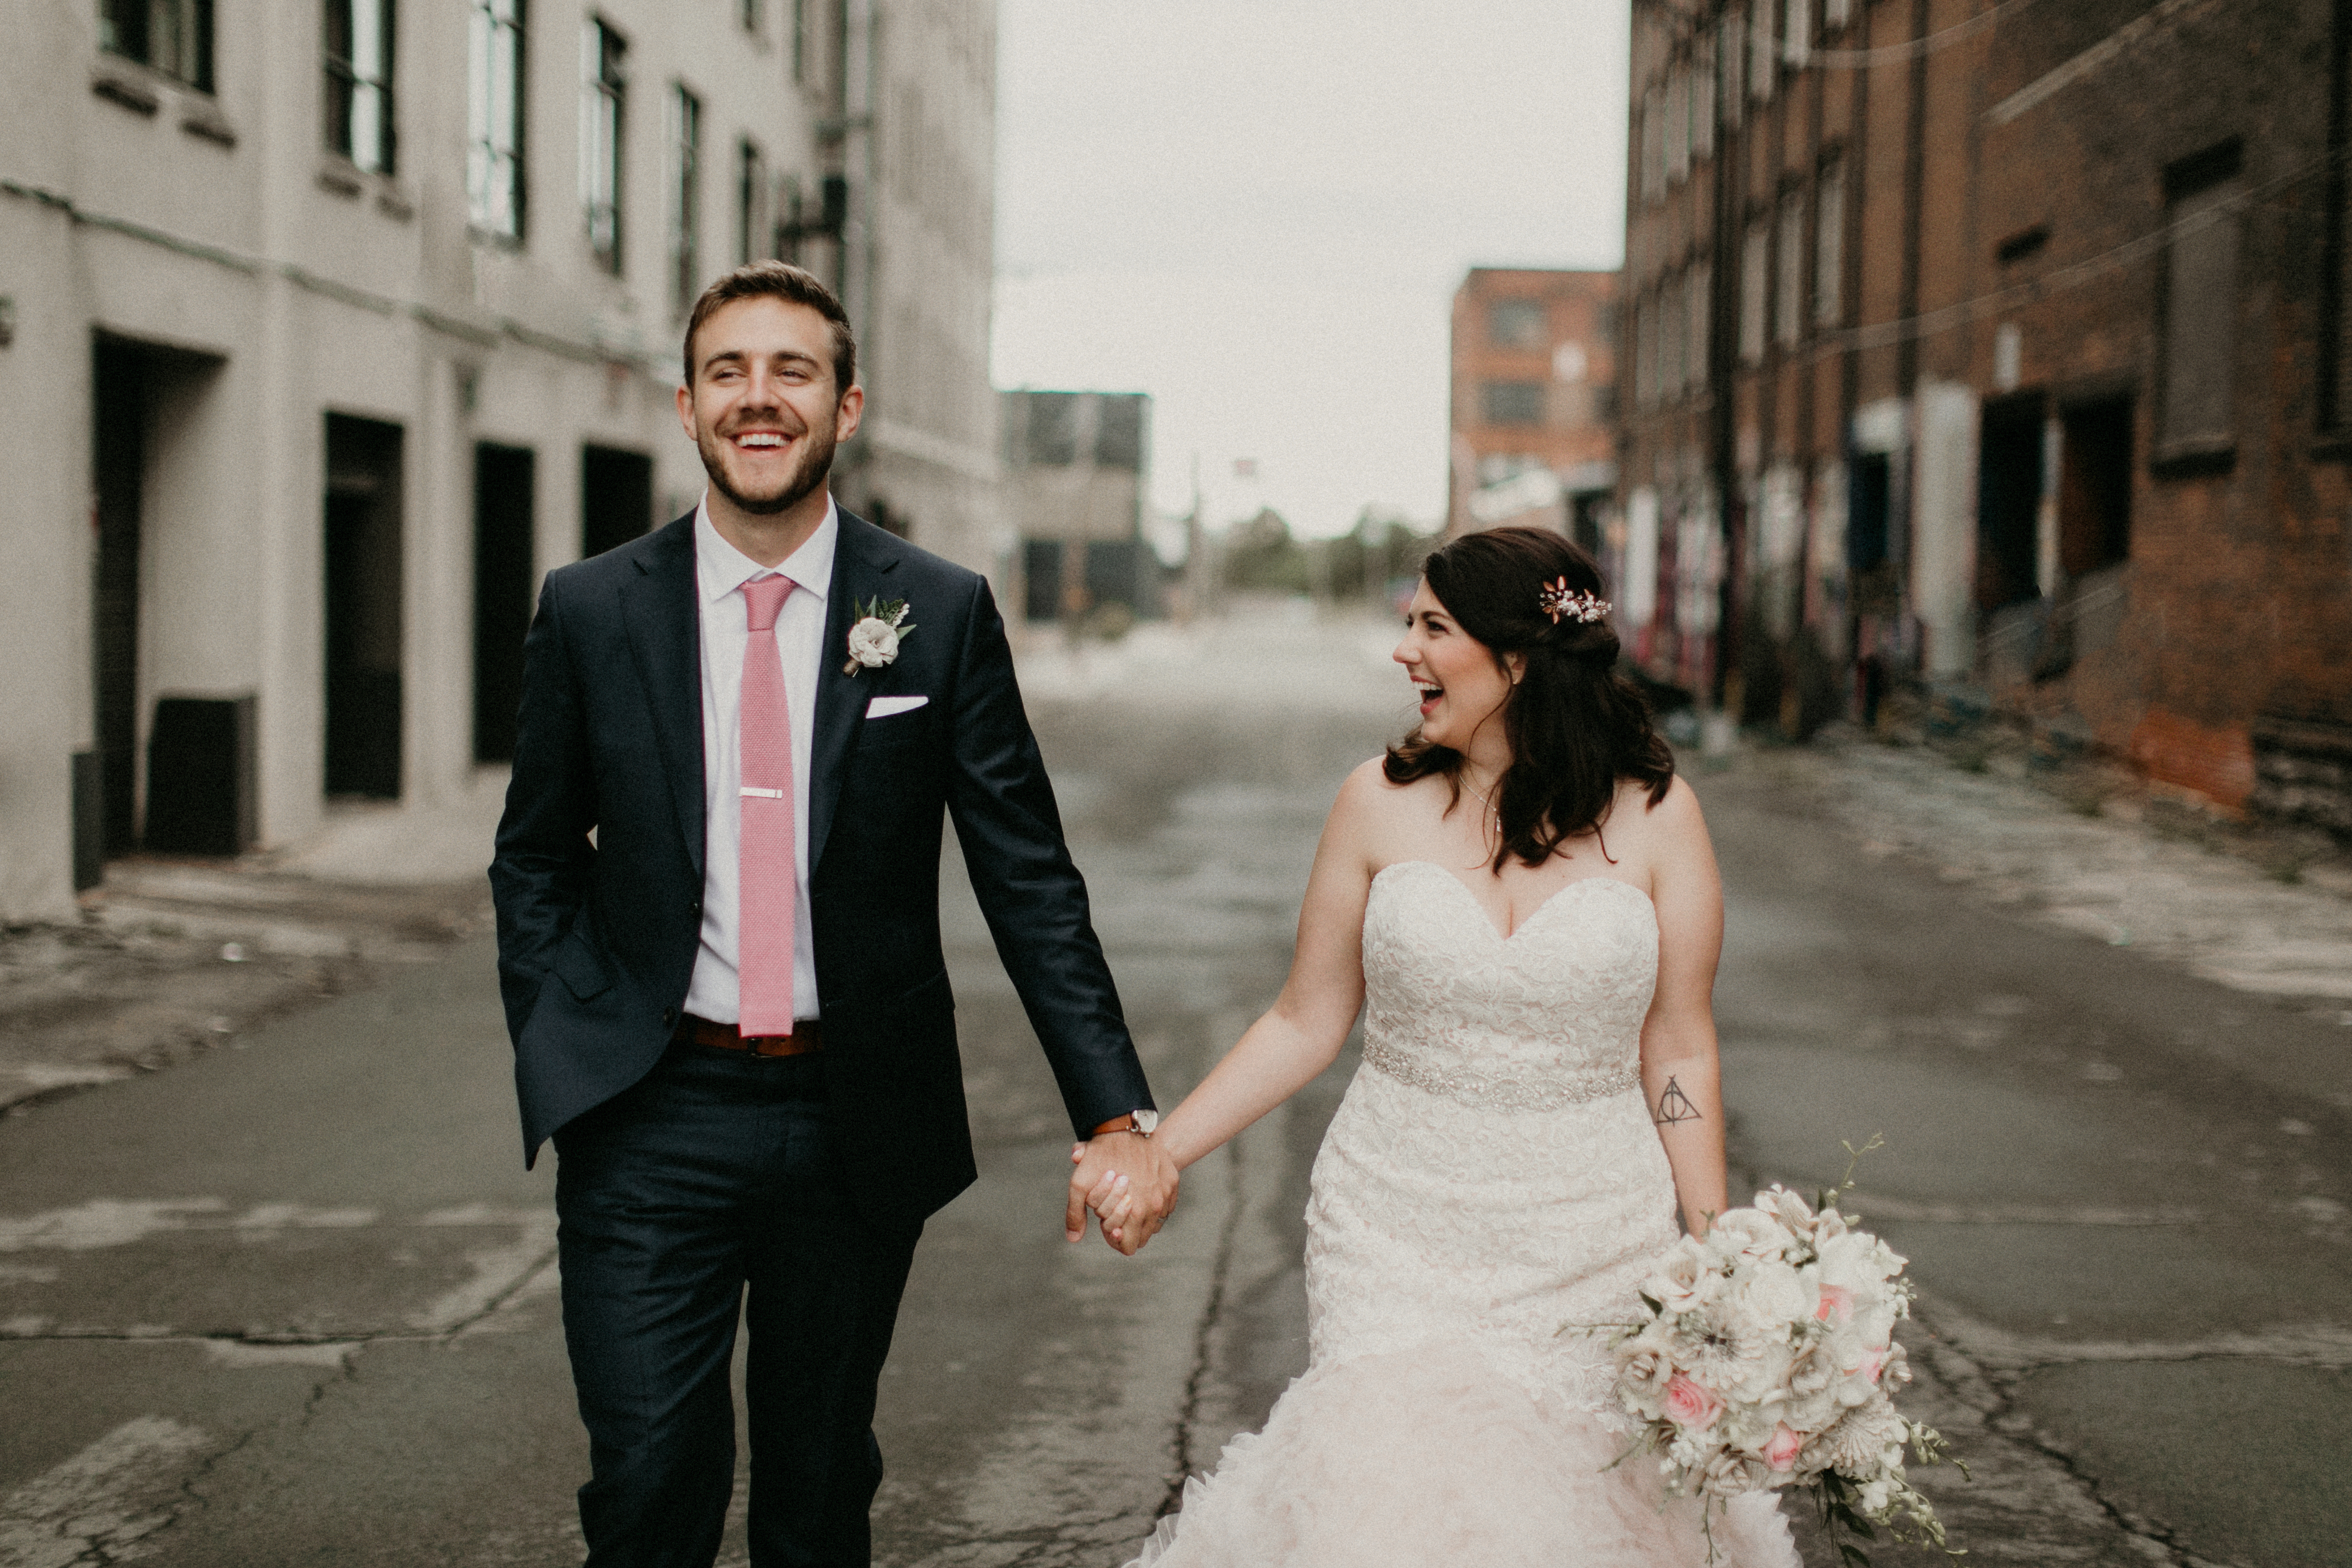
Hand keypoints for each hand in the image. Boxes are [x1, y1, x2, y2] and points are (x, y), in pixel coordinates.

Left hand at [1065, 1132, 1177, 1253]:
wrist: (1127, 1126)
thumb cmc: (1103, 1155)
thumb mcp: (1079, 1184)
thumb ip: (1075, 1214)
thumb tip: (1073, 1239)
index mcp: (1136, 1212)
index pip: (1128, 1247)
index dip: (1114, 1239)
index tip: (1106, 1225)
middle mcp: (1156, 1206)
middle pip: (1142, 1238)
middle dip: (1126, 1229)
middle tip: (1114, 1210)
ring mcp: (1167, 1194)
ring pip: (1155, 1223)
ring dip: (1140, 1218)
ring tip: (1126, 1199)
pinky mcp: (1172, 1182)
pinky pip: (1165, 1206)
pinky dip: (1154, 1204)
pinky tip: (1140, 1189)